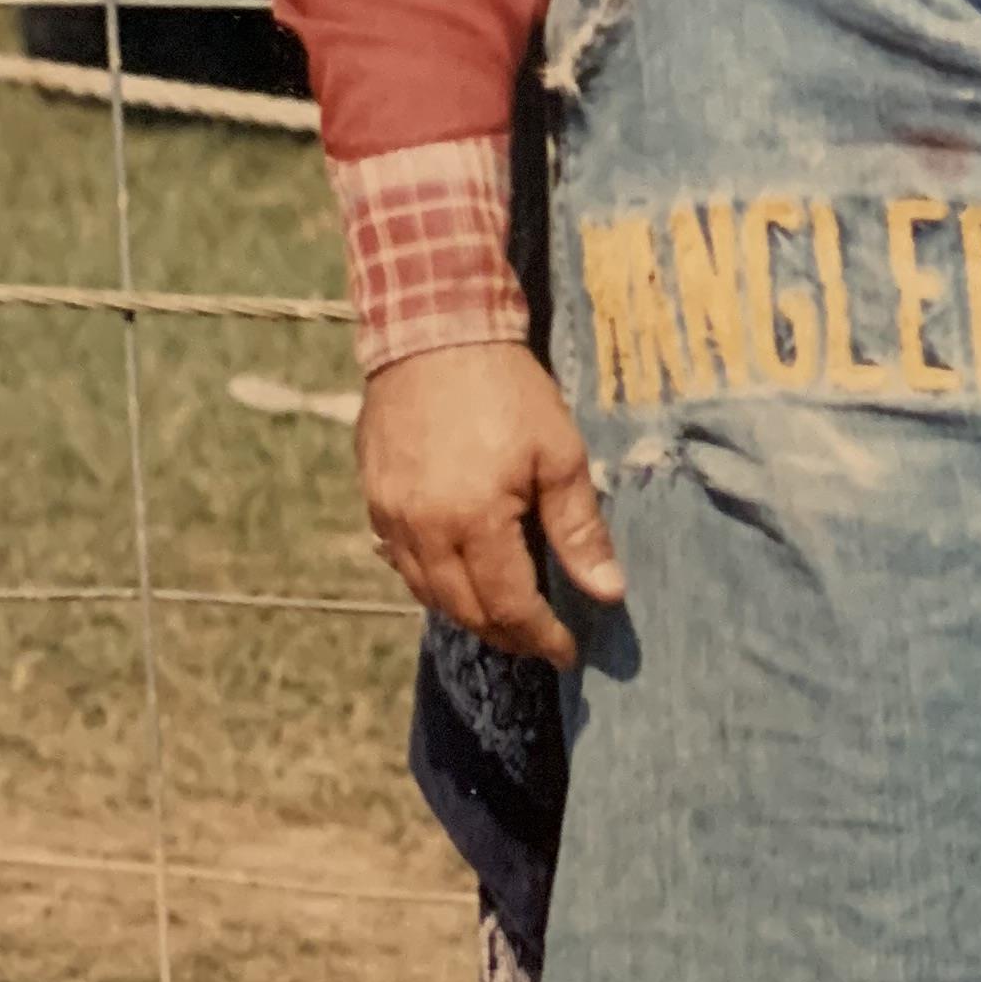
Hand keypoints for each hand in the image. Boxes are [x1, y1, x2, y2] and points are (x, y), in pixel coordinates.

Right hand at [357, 340, 623, 663]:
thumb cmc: (506, 388)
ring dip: (467, 612)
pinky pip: (400, 561)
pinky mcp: (373, 497)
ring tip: (505, 615)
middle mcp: (422, 530)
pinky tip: (456, 575)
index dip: (541, 636)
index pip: (509, 606)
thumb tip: (607, 592)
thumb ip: (578, 528)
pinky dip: (432, 581)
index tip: (568, 651)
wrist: (434, 330)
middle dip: (506, 634)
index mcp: (472, 522)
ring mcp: (390, 516)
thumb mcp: (559, 453)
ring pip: (427, 593)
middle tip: (540, 639)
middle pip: (464, 611)